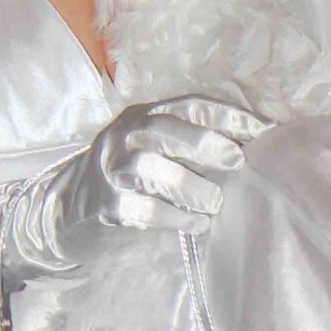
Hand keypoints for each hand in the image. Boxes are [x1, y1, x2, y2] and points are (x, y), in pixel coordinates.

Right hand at [39, 96, 267, 263]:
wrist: (69, 211)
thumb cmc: (131, 179)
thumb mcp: (155, 149)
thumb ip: (190, 144)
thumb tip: (252, 149)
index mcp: (146, 115)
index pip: (189, 105)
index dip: (226, 115)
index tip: (261, 129)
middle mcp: (127, 135)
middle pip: (167, 130)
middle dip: (206, 142)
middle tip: (238, 160)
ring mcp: (113, 169)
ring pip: (152, 168)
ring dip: (190, 185)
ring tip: (216, 203)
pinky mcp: (106, 205)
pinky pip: (142, 209)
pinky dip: (173, 217)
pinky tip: (196, 225)